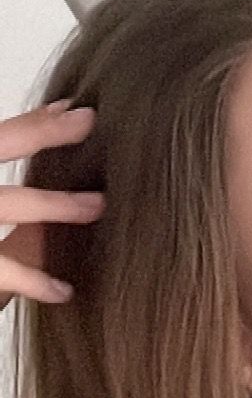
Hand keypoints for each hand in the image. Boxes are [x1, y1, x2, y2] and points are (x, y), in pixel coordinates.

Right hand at [0, 100, 103, 306]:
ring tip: (96, 205)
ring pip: (1, 203)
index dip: (30, 122)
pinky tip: (64, 290)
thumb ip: (8, 178)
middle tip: (88, 122)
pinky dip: (31, 280)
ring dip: (49, 202)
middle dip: (35, 134)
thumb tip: (58, 126)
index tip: (74, 108)